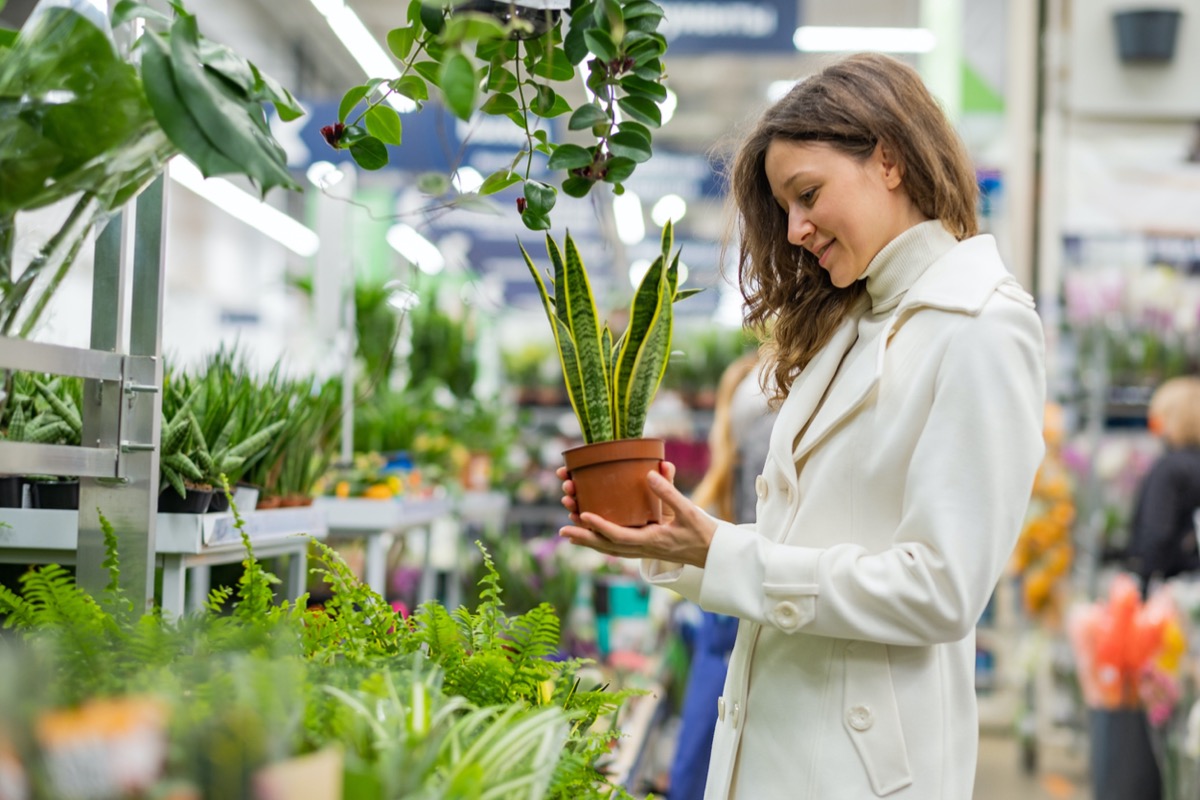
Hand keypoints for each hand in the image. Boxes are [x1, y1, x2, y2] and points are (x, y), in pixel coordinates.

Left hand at [555, 460, 717, 567]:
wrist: (715, 554)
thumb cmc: (703, 532)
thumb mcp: (688, 510)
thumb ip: (670, 491)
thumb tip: (651, 472)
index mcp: (652, 540)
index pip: (619, 536)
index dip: (599, 527)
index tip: (583, 515)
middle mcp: (644, 548)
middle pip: (607, 546)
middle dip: (584, 538)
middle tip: (562, 530)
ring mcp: (644, 550)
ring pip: (610, 548)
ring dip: (589, 541)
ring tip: (568, 532)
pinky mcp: (646, 547)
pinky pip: (618, 546)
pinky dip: (602, 541)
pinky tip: (591, 536)